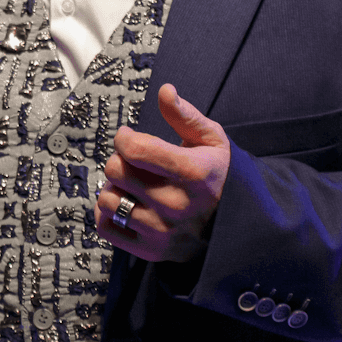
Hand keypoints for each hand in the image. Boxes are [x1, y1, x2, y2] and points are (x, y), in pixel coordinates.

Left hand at [95, 83, 230, 261]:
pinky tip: (126, 205)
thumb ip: (185, 115)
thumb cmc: (218, 175)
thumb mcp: (211, 140)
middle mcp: (176, 205)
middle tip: (135, 163)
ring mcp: (162, 231)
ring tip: (132, 186)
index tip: (130, 138)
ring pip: (108, 199)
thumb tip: (165, 91)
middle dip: (120, 161)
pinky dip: (108, 214)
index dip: (125, 137)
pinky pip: (106, 227)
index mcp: (193, 173)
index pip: (135, 149)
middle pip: (116, 170)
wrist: (235, 225)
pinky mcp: (150, 250)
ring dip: (114, 189)